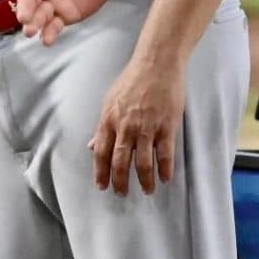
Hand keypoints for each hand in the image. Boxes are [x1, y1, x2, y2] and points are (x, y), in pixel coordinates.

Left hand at [91, 59, 182, 195]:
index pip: (101, 153)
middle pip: (120, 162)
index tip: (102, 186)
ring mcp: (147, 127)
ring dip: (144, 180)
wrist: (157, 63)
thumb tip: (91, 145)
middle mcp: (126, 127)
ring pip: (143, 162)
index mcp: (109, 120)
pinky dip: (164, 169)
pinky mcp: (167, 126)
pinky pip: (165, 154)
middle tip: (122, 194)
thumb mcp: (109, 100)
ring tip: (147, 190)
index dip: (101, 172)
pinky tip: (164, 178)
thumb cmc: (132, 79)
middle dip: (120, 182)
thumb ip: (102, 125)